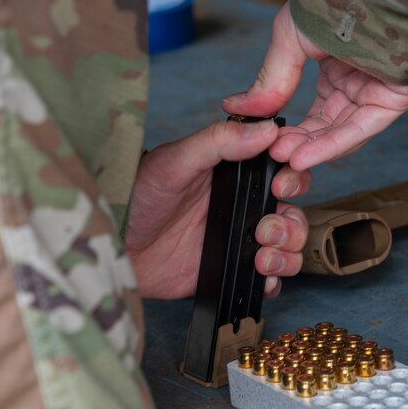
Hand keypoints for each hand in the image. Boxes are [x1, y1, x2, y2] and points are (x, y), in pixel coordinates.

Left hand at [126, 119, 309, 299]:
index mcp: (234, 172)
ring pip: (287, 246)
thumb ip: (218, 142)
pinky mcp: (230, 270)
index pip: (282, 169)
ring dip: (286, 252)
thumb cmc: (136, 196)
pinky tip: (258, 273)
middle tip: (264, 230)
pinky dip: (272, 279)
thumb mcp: (175, 161)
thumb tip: (264, 129)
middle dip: (291, 224)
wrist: (114, 246)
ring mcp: (237, 239)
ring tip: (261, 255)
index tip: (282, 185)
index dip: (294, 177)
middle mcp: (241, 205)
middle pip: (292, 212)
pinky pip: (268, 278)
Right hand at [223, 3, 407, 170]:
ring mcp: (378, 91)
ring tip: (281, 160)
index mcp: (338, 68)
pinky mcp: (396, 97)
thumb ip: (270, 79)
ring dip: (311, 149)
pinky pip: (361, 128)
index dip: (287, 131)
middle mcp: (360, 83)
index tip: (260, 142)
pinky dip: (332, 145)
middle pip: (327, 128)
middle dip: (296, 147)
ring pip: (342, 132)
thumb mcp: (289, 38)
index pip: (314, 113)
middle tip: (269, 160)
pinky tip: (302, 157)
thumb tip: (238, 108)